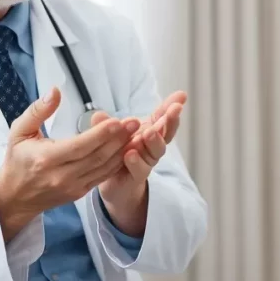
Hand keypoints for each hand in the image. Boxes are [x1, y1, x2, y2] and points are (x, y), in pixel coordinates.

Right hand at [0, 87, 139, 241]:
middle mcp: (62, 175)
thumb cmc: (17, 160)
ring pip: (104, 167)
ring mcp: (73, 186)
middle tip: (135, 122)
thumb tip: (55, 91)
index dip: (101, 134)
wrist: (15, 197)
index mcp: (46, 159)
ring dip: (122, 150)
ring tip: (136, 133)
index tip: (117, 120)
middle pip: (97, 156)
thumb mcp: (19, 131)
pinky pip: (103, 176)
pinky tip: (127, 148)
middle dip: (118, 139)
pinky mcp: (80, 192)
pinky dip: (117, 162)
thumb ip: (38, 110)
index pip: (80, 146)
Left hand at [96, 91, 186, 235]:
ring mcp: (147, 161)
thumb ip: (108, 124)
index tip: (181, 96)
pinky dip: (136, 162)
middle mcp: (151, 146)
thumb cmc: (118, 153)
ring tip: (150, 132)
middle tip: (174, 110)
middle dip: (170, 120)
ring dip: (155, 140)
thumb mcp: (112, 136)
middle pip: (165, 132)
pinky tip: (131, 154)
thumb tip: (98, 114)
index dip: (171, 106)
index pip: (162, 117)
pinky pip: (140, 169)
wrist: (115, 184)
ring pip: (156, 151)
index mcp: (149, 131)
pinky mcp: (137, 176)